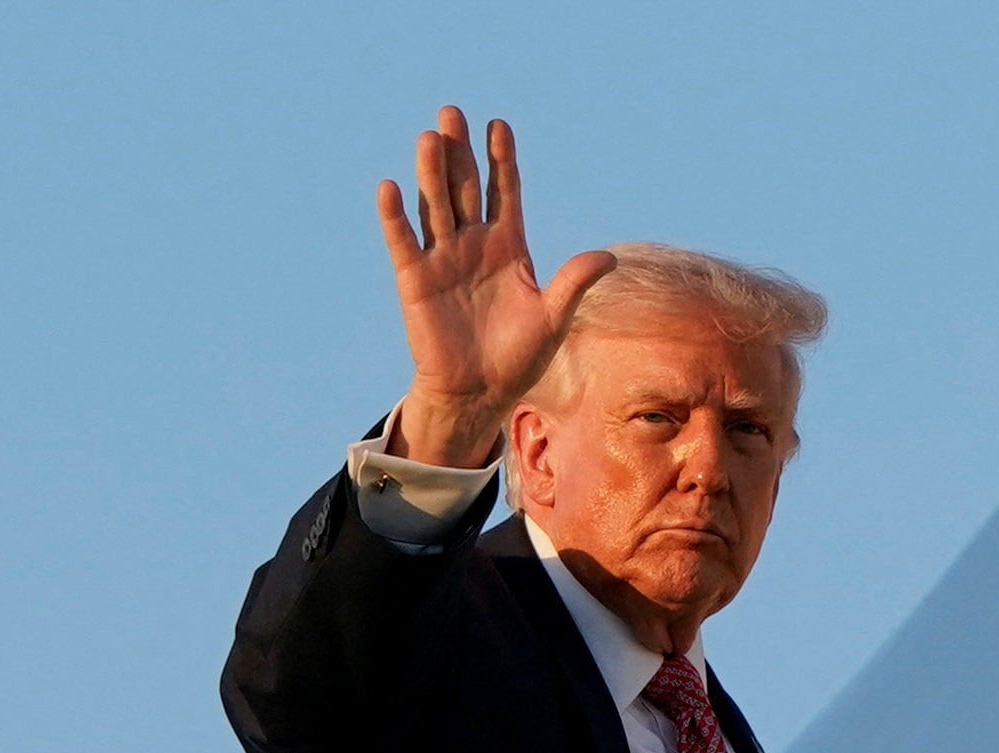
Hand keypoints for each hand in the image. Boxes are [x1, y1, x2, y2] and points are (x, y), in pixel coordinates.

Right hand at [378, 106, 614, 467]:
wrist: (478, 393)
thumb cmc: (519, 358)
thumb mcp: (553, 318)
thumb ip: (573, 283)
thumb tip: (608, 257)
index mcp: (508, 246)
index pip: (503, 191)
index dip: (501, 160)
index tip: (499, 126)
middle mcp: (473, 245)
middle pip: (464, 188)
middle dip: (460, 152)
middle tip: (452, 113)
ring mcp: (443, 259)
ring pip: (435, 207)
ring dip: (431, 173)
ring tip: (430, 138)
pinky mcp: (415, 280)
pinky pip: (404, 242)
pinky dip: (396, 217)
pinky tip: (390, 187)